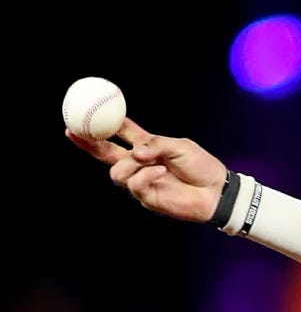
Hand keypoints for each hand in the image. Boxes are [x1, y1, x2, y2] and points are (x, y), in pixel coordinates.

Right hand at [66, 118, 227, 223]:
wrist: (216, 191)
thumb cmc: (202, 166)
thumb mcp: (180, 146)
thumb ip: (156, 145)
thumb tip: (134, 152)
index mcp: (147, 147)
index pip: (121, 134)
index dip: (105, 125)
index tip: (87, 114)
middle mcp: (139, 164)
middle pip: (105, 154)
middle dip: (87, 144)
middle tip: (74, 132)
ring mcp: (141, 181)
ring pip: (117, 172)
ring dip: (131, 165)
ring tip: (152, 162)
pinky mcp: (147, 197)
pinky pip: (134, 184)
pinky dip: (146, 176)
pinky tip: (161, 173)